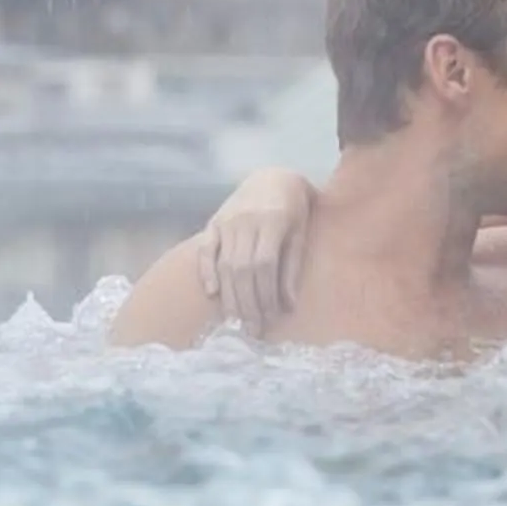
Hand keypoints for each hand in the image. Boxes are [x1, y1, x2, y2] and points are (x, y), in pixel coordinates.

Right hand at [193, 169, 313, 336]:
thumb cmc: (294, 208)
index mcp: (272, 221)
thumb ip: (293, 267)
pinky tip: (212, 293)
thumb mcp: (300, 233)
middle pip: (243, 269)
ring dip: (230, 295)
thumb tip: (289, 305)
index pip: (265, 265)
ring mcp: (227, 220)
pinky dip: (206, 271)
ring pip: (225, 264)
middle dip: (248, 302)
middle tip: (252, 329)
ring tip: (237, 320)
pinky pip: (206, 249)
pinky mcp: (214, 222)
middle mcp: (245, 220)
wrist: (274, 176)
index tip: (271, 317)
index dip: (267, 293)